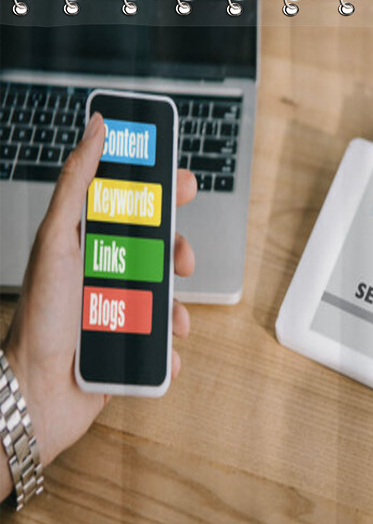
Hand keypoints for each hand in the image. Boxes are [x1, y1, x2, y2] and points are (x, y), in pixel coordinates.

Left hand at [1, 112, 196, 491]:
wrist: (37, 394)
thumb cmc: (39, 319)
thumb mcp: (57, 241)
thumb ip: (77, 184)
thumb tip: (95, 129)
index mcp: (87, 245)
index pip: (130, 208)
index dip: (160, 193)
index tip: (184, 184)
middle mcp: (104, 275)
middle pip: (158, 252)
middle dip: (178, 255)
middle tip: (184, 261)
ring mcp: (119, 312)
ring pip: (168, 299)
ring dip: (178, 310)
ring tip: (173, 323)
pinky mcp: (130, 348)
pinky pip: (164, 343)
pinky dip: (170, 349)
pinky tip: (163, 354)